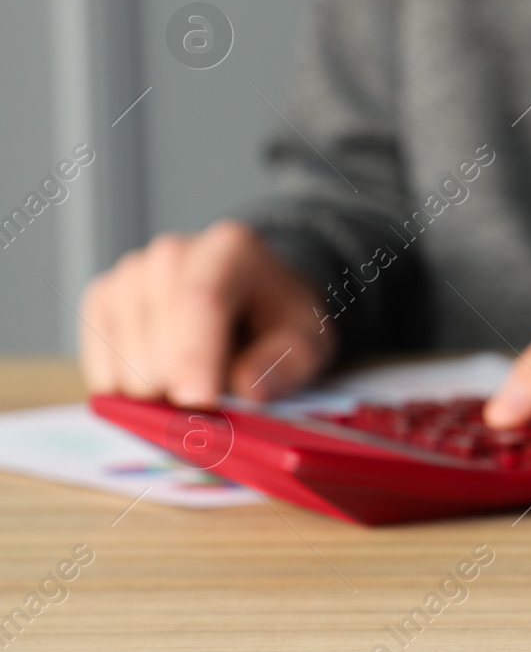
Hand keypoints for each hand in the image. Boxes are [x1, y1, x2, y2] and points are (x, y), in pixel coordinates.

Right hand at [79, 221, 335, 406]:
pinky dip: (131, 391)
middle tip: (220, 392)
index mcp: (229, 249)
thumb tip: (249, 389)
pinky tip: (164, 377)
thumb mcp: (307, 340)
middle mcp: (171, 253)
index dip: (195, 356)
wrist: (254, 298)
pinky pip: (101, 368)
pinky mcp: (101, 301)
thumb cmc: (279, 319)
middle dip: (186, 384)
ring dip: (162, 390)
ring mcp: (130, 274)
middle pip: (159, 339)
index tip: (197, 403)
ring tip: (196, 373)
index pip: (201, 300)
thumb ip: (285, 363)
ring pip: (126, 361)